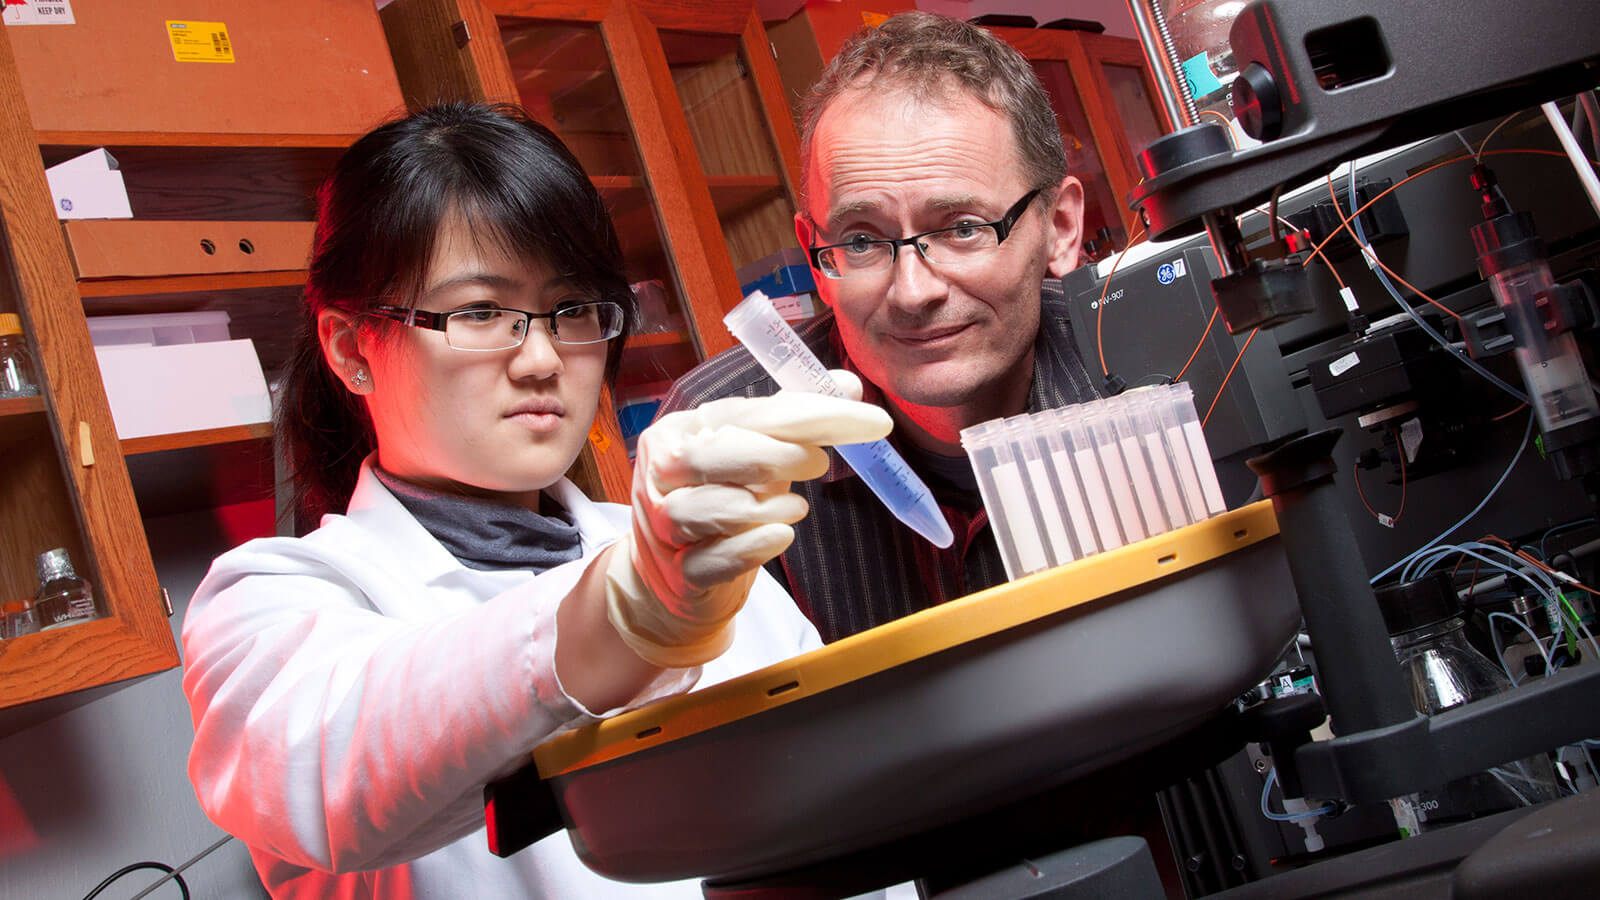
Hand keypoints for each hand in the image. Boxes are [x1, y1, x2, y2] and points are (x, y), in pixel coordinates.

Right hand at [606, 371, 888, 665]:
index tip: (869, 421)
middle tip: (820, 464)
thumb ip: (797, 420)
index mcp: (682, 430)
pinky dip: (745, 549)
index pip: (745, 414)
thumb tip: (849, 386)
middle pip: (706, 456)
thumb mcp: (757, 453)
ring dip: (757, 506)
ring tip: (799, 508)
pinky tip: (780, 538)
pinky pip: (705, 561)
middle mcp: (662, 473)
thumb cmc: (724, 498)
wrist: (681, 572)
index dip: (807, 414)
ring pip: (697, 510)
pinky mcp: (676, 574)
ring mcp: (662, 526)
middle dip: (770, 456)